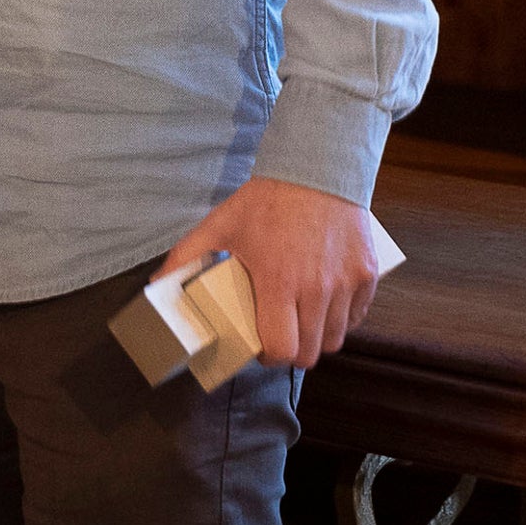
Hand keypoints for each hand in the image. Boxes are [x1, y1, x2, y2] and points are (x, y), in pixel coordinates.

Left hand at [157, 176, 386, 369]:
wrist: (316, 169)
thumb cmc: (267, 200)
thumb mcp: (221, 224)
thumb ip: (187, 256)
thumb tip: (157, 284)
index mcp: (280, 281)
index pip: (282, 348)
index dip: (269, 356)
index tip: (259, 346)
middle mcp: (318, 288)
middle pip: (311, 353)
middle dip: (291, 352)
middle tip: (278, 336)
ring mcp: (347, 283)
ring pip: (336, 338)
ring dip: (316, 337)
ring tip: (298, 320)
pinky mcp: (367, 275)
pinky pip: (358, 316)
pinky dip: (341, 319)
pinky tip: (323, 304)